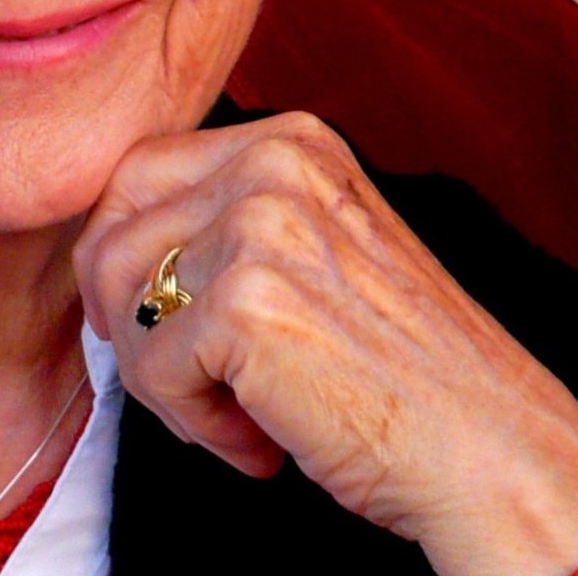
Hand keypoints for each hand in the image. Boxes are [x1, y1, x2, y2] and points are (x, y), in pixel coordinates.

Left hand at [72, 111, 577, 575]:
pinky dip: (194, 422)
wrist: (491, 452)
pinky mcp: (244, 304)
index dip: (117, 250)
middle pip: (112, 232)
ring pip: (123, 303)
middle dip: (123, 318)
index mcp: (289, 142)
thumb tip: (103, 244)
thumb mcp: (316, 247)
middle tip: (178, 380)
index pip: (137, 171)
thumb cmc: (399, 367)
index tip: (142, 314)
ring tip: (233, 418)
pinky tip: (259, 442)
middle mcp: (272, 166)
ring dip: (164, 382)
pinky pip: (151, 367)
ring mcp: (257, 228)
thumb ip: (225, 220)